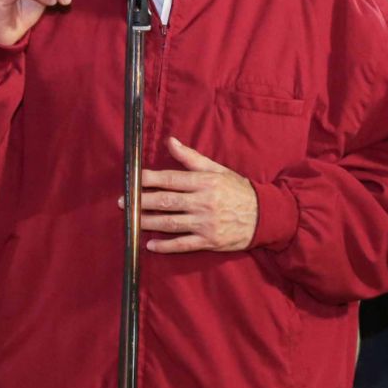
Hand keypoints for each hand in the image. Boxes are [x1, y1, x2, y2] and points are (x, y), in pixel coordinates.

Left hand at [138, 137, 257, 251]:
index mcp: (204, 182)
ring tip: (133, 221)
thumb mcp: (217, 169)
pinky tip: (151, 245)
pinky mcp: (209, 241)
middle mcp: (203, 202)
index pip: (171, 179)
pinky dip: (166, 246)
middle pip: (166, 202)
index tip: (133, 180)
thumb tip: (169, 142)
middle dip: (142, 202)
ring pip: (171, 223)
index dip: (149, 180)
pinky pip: (183, 244)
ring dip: (149, 222)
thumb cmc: (238, 189)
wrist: (264, 215)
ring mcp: (205, 223)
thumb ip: (191, 157)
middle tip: (124, 202)